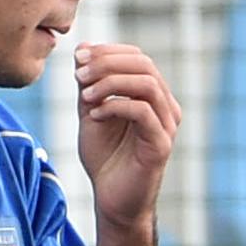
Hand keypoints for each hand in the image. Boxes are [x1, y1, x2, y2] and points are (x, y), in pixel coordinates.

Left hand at [76, 41, 179, 230]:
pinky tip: (95, 116)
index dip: (108, 51)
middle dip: (107, 63)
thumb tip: (84, 47)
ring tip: (85, 96)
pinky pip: (143, 111)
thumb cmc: (105, 158)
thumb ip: (89, 82)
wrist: (112, 199)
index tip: (78, 59)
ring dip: (110, 83)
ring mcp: (167, 126)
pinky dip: (115, 106)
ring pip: (147, 84)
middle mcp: (166, 107)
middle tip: (79, 74)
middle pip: (144, 64)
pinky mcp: (161, 145)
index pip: (138, 57)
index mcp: (152, 97)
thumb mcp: (90, 110)